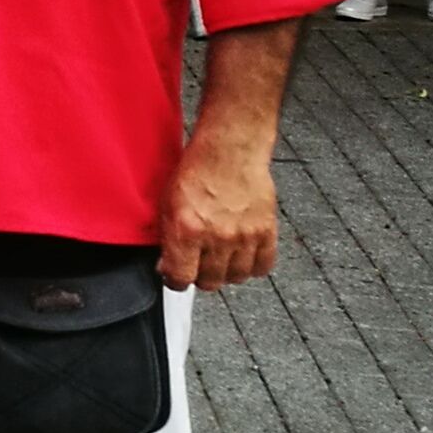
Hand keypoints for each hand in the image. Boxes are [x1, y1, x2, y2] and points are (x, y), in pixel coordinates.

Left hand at [160, 125, 279, 289]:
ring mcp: (244, 236)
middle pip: (209, 283)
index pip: (181, 279)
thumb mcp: (167, 204)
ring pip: (235, 278)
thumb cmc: (197, 170)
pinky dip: (252, 265)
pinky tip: (242, 254)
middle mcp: (217, 237)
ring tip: (219, 256)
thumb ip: (167, 239)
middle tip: (197, 263)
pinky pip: (262, 266)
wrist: (230, 150)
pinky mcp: (266, 231)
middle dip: (200, 276)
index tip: (176, 275)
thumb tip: (166, 267)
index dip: (175, 280)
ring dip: (225, 272)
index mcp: (187, 230)